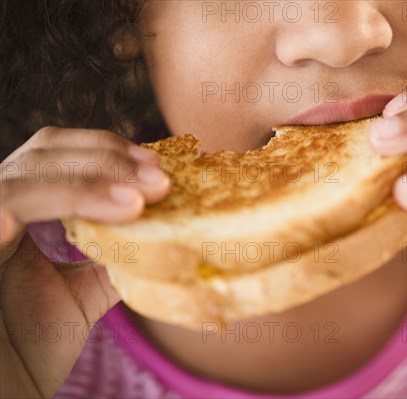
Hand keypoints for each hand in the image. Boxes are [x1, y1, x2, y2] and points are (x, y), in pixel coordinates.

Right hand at [0, 127, 169, 397]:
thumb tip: (159, 230)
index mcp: (11, 215)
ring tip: (155, 191)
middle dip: (109, 155)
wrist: (2, 396)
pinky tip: (128, 208)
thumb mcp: (81, 294)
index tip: (158, 168)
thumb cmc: (28, 351)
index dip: (106, 152)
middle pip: (44, 148)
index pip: (55, 156)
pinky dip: (77, 195)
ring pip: (32, 167)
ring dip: (103, 172)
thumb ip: (109, 258)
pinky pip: (17, 199)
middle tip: (162, 177)